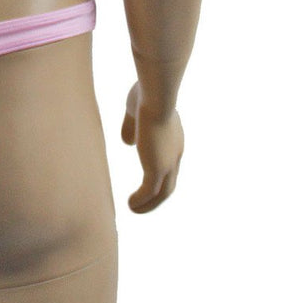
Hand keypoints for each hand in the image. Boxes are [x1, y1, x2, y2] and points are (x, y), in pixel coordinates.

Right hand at [120, 81, 183, 212]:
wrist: (156, 95)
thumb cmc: (146, 94)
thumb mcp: (136, 111)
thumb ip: (132, 127)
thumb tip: (127, 142)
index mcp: (174, 139)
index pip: (168, 162)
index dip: (158, 173)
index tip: (147, 179)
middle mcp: (175, 153)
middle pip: (169, 182)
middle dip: (156, 195)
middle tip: (142, 202)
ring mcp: (168, 163)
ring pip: (162, 192)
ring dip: (149, 203)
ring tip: (133, 209)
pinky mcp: (157, 168)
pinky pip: (149, 192)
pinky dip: (141, 201)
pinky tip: (130, 205)